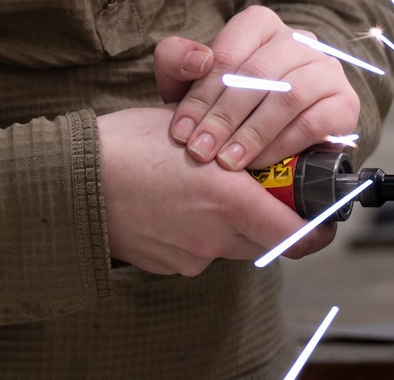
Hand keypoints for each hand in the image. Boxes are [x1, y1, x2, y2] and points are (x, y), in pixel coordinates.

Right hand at [96, 107, 334, 275]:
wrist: (70, 182)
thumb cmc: (128, 143)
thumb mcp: (190, 127)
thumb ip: (235, 140)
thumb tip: (265, 136)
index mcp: (230, 199)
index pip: (298, 231)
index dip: (317, 225)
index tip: (323, 214)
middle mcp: (216, 236)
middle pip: (269, 239)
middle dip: (273, 216)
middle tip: (265, 189)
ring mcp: (192, 256)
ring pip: (234, 243)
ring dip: (234, 222)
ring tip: (207, 188)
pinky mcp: (171, 266)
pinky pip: (201, 251)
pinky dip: (200, 231)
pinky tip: (176, 203)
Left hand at [156, 6, 362, 171]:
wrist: (268, 138)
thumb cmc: (223, 106)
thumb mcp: (187, 83)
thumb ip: (174, 61)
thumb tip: (199, 60)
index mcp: (260, 25)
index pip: (230, 51)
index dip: (203, 93)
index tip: (180, 131)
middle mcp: (298, 40)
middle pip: (259, 73)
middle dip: (224, 117)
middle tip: (200, 151)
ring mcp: (327, 69)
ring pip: (289, 95)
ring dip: (253, 133)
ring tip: (227, 161)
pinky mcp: (345, 103)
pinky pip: (314, 122)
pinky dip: (282, 145)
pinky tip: (259, 163)